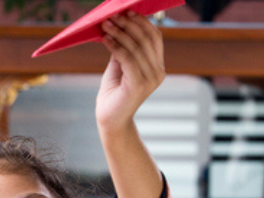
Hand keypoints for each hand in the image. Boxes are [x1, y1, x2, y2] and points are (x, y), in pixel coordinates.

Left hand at [95, 11, 165, 132]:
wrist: (110, 119)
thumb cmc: (114, 92)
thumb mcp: (120, 65)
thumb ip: (124, 48)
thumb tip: (119, 24)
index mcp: (158, 66)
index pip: (155, 37)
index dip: (141, 22)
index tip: (126, 11)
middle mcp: (159, 72)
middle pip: (146, 39)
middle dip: (128, 24)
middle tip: (112, 16)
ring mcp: (151, 79)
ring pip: (136, 47)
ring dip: (119, 33)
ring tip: (105, 25)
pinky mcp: (139, 84)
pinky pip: (127, 58)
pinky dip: (115, 46)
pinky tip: (105, 39)